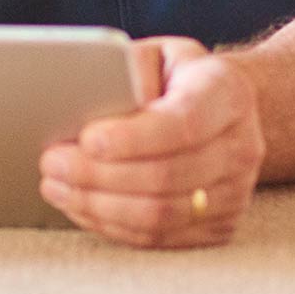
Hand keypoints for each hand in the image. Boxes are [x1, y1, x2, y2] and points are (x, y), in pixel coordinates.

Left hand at [39, 37, 261, 248]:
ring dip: (98, 204)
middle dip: (99, 174)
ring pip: (160, 215)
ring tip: (57, 186)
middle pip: (166, 175)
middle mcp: (242, 145)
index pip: (183, 124)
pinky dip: (112, 225)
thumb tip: (94, 99)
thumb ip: (130, 71)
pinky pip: (159, 238)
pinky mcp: (220, 225)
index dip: (133, 138)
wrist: (224, 112)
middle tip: (52, 162)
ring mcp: (236, 192)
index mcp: (227, 93)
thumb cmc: (177, 80)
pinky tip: (81, 205)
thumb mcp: (158, 56)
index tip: (87, 139)